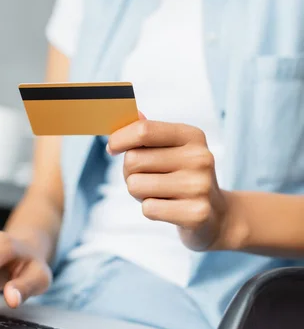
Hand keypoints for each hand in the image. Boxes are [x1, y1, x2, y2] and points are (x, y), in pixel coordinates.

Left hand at [107, 117, 227, 251]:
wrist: (215, 214)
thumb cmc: (182, 177)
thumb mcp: (171, 149)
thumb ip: (148, 133)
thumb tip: (132, 113)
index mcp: (192, 136)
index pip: (144, 130)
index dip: (119, 138)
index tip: (112, 148)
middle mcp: (199, 158)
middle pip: (133, 159)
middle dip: (129, 172)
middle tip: (146, 177)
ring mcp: (200, 186)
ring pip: (136, 185)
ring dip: (139, 192)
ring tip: (159, 193)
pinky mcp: (196, 213)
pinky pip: (148, 208)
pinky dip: (151, 209)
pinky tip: (169, 208)